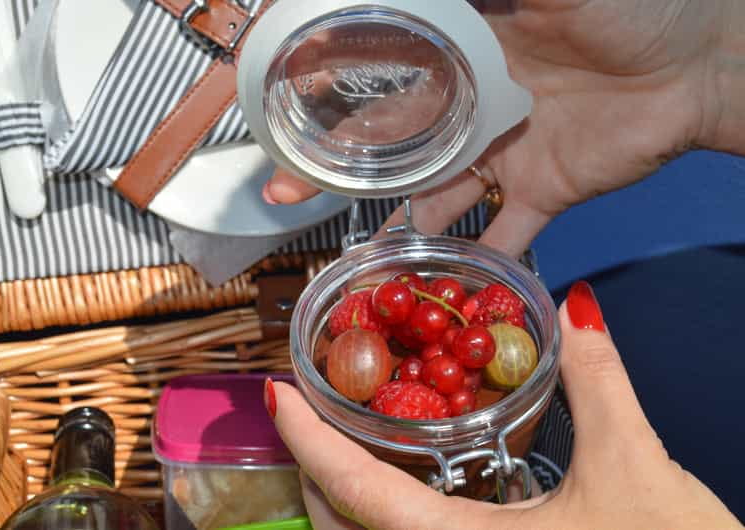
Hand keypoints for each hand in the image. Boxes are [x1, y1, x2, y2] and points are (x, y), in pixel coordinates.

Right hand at [262, 0, 744, 256]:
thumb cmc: (628, 8)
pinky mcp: (542, 191)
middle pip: (394, 152)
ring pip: (439, 202)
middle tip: (286, 201)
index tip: (285, 127)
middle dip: (342, 177)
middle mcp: (471, 114)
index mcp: (462, 62)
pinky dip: (486, 267)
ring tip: (362, 259)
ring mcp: (503, 157)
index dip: (332, 107)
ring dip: (404, 231)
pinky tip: (453, 296)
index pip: (381, 87)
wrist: (696, 60)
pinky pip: (507, 238)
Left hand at [266, 282, 741, 528]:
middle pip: (344, 526)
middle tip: (311, 408)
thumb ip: (599, 379)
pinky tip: (409, 481)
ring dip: (345, 495)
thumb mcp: (637, 469)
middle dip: (316, 467)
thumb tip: (578, 306)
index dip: (307, 439)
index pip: (357, 491)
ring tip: (347, 436)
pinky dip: (385, 514)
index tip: (277, 395)